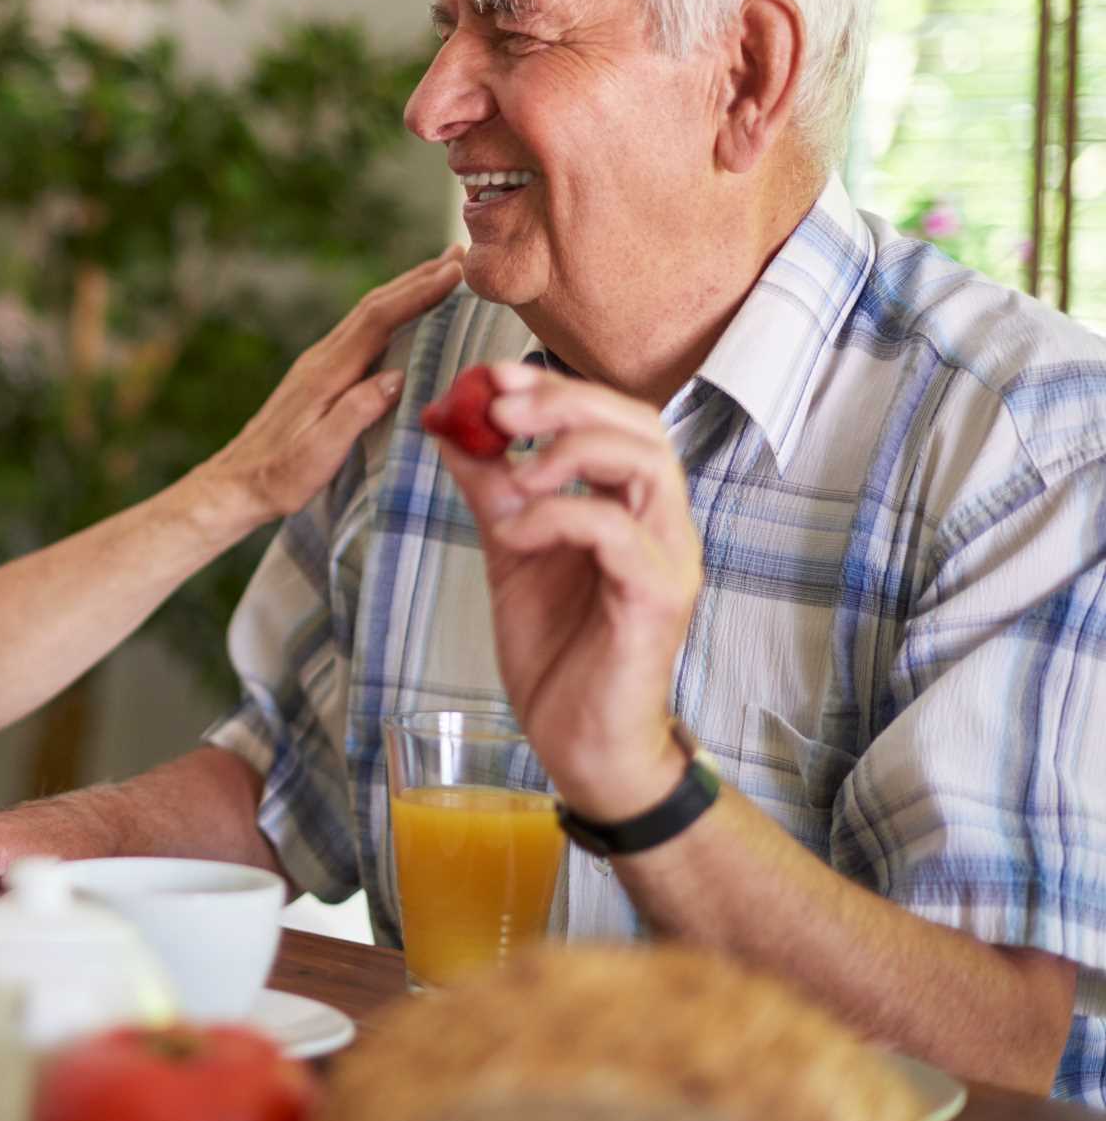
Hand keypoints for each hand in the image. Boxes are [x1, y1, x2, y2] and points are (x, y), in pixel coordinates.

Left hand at [196, 250, 465, 528]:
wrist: (236, 482)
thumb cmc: (280, 476)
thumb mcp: (320, 452)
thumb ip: (356, 412)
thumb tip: (397, 376)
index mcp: (326, 372)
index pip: (378, 319)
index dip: (417, 293)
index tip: (454, 272)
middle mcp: (321, 358)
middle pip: (374, 305)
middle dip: (417, 278)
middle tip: (459, 254)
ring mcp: (318, 363)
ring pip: (366, 314)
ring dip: (404, 289)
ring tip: (440, 271)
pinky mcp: (318, 374)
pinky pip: (360, 330)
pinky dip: (389, 311)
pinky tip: (402, 313)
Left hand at [435, 364, 700, 819]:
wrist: (578, 741)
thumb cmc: (557, 650)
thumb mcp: (511, 551)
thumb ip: (491, 490)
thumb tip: (451, 427)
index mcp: (633, 506)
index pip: (615, 419)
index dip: (556, 388)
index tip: (492, 379)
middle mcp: (663, 523)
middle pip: (639, 425)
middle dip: (565, 402)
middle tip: (498, 407)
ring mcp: (669, 557)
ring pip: (645, 463)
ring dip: (570, 449)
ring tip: (514, 471)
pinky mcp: (657, 596)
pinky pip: (616, 530)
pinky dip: (558, 516)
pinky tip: (514, 534)